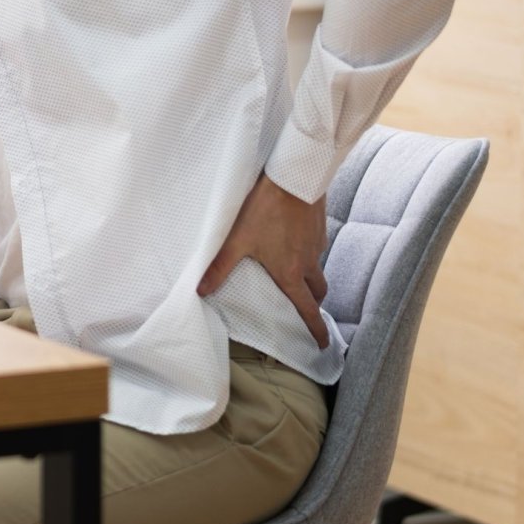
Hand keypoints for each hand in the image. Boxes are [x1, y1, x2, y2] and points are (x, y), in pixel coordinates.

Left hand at [197, 173, 330, 349]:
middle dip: (313, 304)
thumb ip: (220, 267)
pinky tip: (294, 244)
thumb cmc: (265, 211)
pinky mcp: (318, 228)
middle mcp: (308, 263)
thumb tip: (201, 290)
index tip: (322, 344)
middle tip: (306, 309)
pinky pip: (317, 249)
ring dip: (311, 279)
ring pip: (318, 270)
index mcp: (291, 273)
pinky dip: (309, 255)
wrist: (294, 179)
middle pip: (317, 293)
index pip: (307, 310)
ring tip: (296, 277)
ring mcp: (316, 245)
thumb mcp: (237, 240)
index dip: (316, 329)